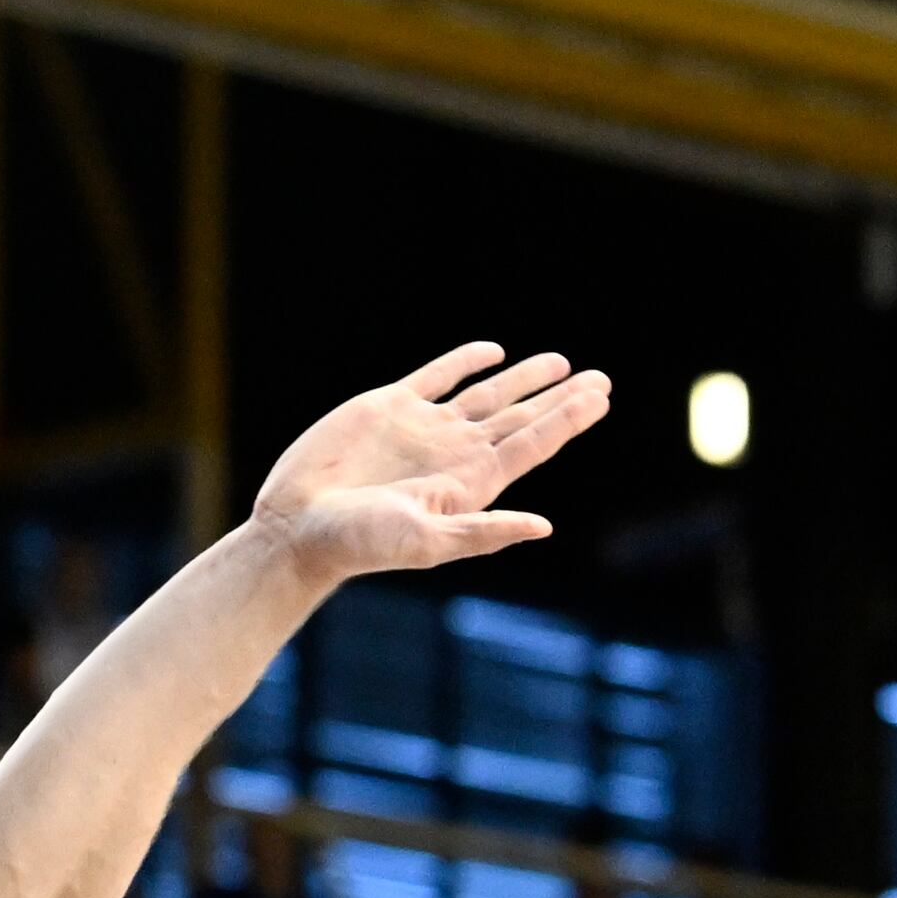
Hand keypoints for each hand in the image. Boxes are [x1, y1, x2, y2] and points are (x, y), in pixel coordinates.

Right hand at [244, 343, 612, 586]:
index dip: (567, 420)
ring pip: (488, 395)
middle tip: (600, 381)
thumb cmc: (360, 544)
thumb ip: (484, 533)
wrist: (296, 528)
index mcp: (471, 483)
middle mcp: (454, 453)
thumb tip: (543, 527)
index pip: (532, 444)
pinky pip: (437, 376)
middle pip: (521, 418)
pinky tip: (492, 353)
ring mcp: (424, 429)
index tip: (600, 397)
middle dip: (561, 399)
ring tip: (562, 364)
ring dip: (525, 379)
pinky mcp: (389, 408)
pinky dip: (465, 362)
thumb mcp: (426, 542)